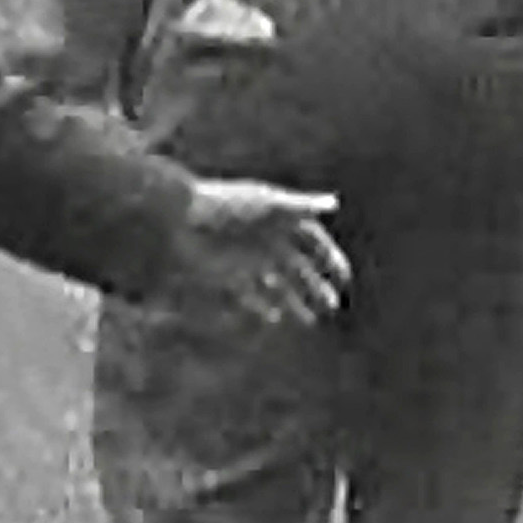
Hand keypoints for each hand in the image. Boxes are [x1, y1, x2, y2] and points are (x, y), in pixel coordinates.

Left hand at [170, 178, 348, 326]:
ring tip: (310, 320)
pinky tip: (274, 316)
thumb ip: (298, 206)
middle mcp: (265, 241)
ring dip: (295, 302)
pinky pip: (250, 296)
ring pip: (278, 286)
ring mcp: (248, 259)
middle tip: (332, 304)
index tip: (343, 276)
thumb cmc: (224, 204)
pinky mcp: (229, 275)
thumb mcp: (263, 203)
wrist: (180, 215)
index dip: (328, 256)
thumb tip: (333, 202)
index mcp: (276, 220)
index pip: (312, 239)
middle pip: (299, 267)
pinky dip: (262, 307)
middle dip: (316, 285)